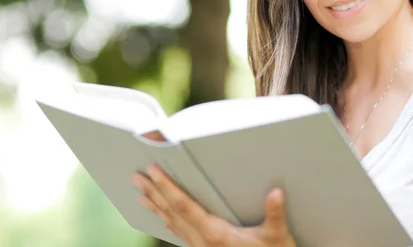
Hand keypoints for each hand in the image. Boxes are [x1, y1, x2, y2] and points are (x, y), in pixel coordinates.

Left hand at [132, 165, 295, 246]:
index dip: (167, 187)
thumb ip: (275, 214)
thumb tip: (276, 193)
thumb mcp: (276, 236)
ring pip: (172, 224)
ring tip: (141, 194)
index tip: (154, 172)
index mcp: (215, 233)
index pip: (184, 205)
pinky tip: (162, 218)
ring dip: (156, 207)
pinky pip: (179, 234)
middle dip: (153, 193)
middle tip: (136, 177)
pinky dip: (167, 222)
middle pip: (171, 213)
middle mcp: (202, 241)